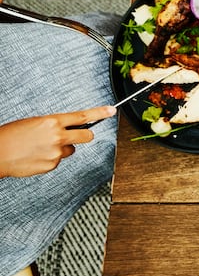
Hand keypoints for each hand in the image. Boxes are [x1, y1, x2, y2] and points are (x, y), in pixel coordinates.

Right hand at [0, 106, 115, 178]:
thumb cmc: (11, 135)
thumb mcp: (34, 122)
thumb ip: (54, 125)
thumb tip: (67, 128)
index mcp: (52, 121)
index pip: (82, 116)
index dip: (99, 113)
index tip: (111, 111)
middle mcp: (57, 136)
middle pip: (87, 135)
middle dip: (85, 135)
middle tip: (78, 135)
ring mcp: (56, 152)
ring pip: (70, 150)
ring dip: (62, 148)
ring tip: (41, 147)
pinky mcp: (52, 165)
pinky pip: (58, 160)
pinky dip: (50, 158)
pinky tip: (36, 156)